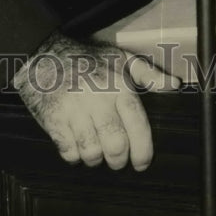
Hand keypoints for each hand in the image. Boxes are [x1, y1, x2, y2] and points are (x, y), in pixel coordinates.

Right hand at [12, 33, 179, 171]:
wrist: (41, 53)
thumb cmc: (85, 59)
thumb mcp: (119, 58)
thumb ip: (148, 73)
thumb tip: (174, 85)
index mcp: (117, 87)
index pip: (138, 127)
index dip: (143, 151)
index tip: (142, 162)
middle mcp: (97, 100)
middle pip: (116, 146)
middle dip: (119, 160)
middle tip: (117, 159)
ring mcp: (74, 110)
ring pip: (92, 152)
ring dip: (95, 159)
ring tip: (95, 151)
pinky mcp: (53, 119)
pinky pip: (68, 151)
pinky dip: (74, 156)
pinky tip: (75, 147)